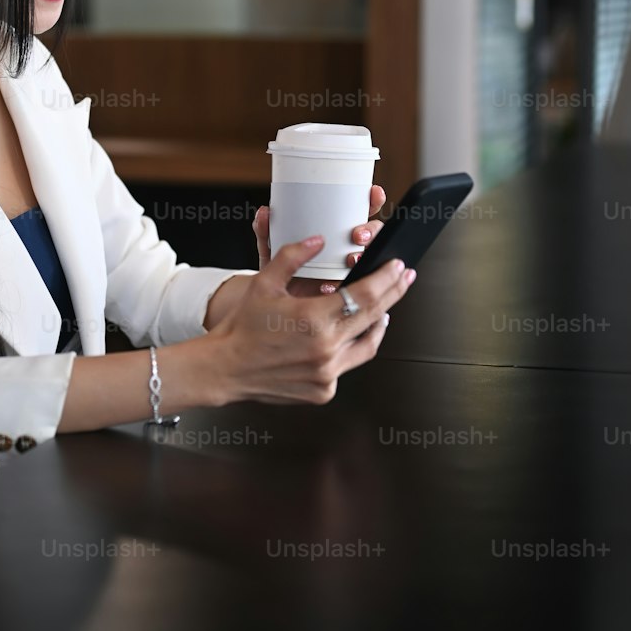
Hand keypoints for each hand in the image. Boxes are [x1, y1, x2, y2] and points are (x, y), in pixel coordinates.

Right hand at [208, 233, 415, 404]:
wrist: (226, 367)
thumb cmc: (242, 327)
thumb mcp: (264, 283)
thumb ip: (293, 257)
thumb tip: (317, 240)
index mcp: (313, 319)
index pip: (364, 294)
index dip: (386, 278)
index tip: (398, 266)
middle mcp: (325, 349)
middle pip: (375, 316)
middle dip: (394, 293)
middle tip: (404, 278)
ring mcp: (327, 373)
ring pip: (368, 346)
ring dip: (379, 324)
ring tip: (385, 309)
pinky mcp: (324, 390)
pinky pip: (348, 365)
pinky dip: (351, 348)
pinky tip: (350, 335)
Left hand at [251, 184, 386, 294]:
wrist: (273, 303)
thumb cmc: (277, 270)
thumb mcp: (271, 249)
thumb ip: (266, 231)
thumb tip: (264, 212)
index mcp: (333, 230)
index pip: (359, 210)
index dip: (372, 199)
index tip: (374, 193)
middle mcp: (344, 247)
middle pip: (372, 233)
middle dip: (371, 230)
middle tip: (358, 236)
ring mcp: (347, 269)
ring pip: (369, 258)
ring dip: (363, 256)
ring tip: (350, 260)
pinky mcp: (344, 291)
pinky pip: (354, 288)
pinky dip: (345, 285)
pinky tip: (329, 286)